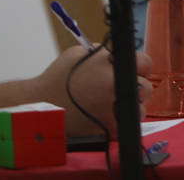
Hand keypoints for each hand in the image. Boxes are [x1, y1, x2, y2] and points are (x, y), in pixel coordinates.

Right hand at [31, 45, 152, 136]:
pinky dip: (121, 124)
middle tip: (122, 90)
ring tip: (115, 105)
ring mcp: (111, 109)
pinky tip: (110, 118)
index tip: (135, 70)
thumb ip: (103, 54)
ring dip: (131, 108)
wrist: (37, 106)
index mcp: (109, 64)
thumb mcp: (79, 54)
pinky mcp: (106, 129)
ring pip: (140, 110)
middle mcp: (114, 86)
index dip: (140, 66)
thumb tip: (120, 56)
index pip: (145, 62)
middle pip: (146, 87)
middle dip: (137, 87)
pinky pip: (127, 127)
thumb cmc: (57, 78)